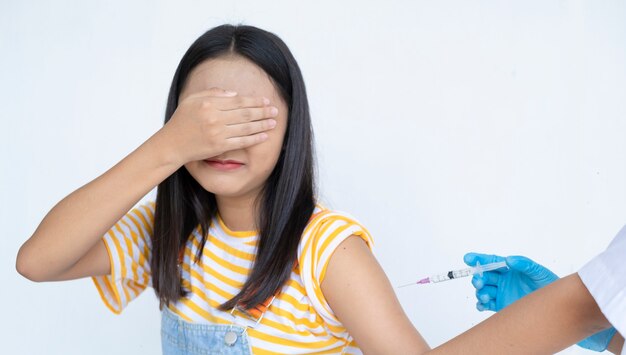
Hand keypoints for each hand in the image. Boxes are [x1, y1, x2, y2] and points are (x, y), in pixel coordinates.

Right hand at [159, 87, 278, 164]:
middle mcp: (214, 118)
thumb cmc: (182, 120)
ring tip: (274, 122)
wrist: (172, 144)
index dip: (254, 101)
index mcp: (209, 104)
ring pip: (246, 127)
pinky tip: (264, 136)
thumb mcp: (193, 100)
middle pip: (245, 113)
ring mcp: (217, 133)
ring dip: (262, 124)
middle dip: (263, 111)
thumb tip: (235, 93)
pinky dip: (254, 139)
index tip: (266, 100)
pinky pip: (241, 142)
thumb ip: (213, 93)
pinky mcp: (219, 146)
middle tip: (275, 110)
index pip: (238, 101)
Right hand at [464, 252, 615, 351]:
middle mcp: (502, 280)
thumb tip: (508, 260)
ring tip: (486, 295)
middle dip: (478, 277)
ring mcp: (500, 293)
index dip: (478, 259)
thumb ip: (523, 264)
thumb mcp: (538, 271)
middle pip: (484, 276)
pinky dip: (481, 304)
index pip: (490, 261)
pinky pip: (486, 304)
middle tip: (479, 280)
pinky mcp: (501, 306)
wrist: (557, 306)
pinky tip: (483, 303)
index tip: (468, 258)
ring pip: (483, 290)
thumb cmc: (548, 284)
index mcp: (508, 269)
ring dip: (480, 291)